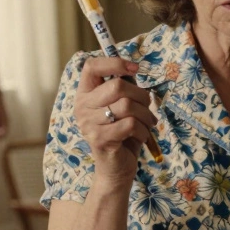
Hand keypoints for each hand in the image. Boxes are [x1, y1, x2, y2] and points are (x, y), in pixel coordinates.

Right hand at [75, 56, 155, 185]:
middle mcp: (82, 107)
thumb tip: (134, 68)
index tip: (135, 68)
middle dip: (141, 95)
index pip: (92, 66)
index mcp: (85, 94)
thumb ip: (124, 88)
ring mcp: (88, 124)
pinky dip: (143, 130)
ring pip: (128, 106)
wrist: (116, 168)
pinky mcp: (100, 139)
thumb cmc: (122, 132)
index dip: (115, 62)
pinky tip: (140, 136)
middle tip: (147, 106)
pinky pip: (131, 124)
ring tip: (146, 124)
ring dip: (145, 115)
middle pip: (117, 86)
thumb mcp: (121, 106)